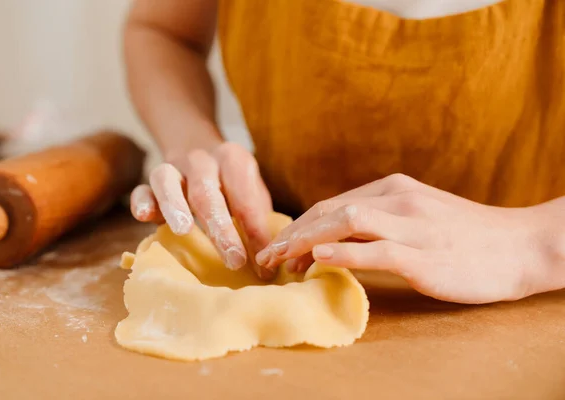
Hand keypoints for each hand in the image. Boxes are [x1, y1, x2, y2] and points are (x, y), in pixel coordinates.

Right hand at [130, 142, 273, 278]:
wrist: (198, 149)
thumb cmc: (231, 184)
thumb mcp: (251, 193)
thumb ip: (259, 219)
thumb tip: (272, 261)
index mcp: (233, 160)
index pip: (245, 198)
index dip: (256, 233)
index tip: (265, 266)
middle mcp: (202, 160)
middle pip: (207, 192)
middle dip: (221, 229)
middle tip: (235, 260)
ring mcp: (173, 167)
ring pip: (167, 181)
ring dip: (175, 206)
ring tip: (182, 230)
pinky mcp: (150, 181)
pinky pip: (142, 188)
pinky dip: (141, 201)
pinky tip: (143, 217)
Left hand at [256, 174, 558, 303]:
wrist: (520, 245)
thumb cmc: (467, 235)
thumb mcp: (419, 215)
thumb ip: (382, 220)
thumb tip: (341, 238)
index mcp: (393, 189)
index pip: (331, 205)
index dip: (299, 227)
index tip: (279, 248)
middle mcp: (397, 200)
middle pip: (329, 211)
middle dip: (291, 235)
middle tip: (267, 258)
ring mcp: (411, 225)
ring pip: (345, 223)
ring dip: (305, 242)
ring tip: (280, 262)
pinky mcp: (424, 254)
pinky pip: (375, 249)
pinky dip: (343, 252)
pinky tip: (318, 259)